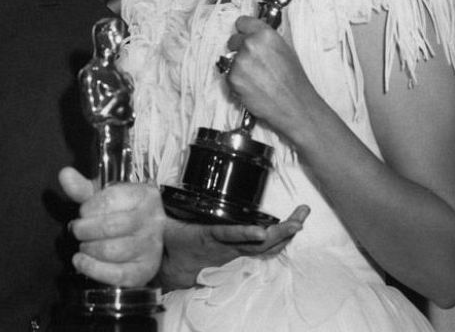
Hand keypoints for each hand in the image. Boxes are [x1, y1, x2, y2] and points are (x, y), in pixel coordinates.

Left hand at [59, 167, 165, 286]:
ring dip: (88, 249)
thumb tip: (64, 174)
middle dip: (84, 230)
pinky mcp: (145, 270)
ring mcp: (151, 247)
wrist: (143, 235)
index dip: (88, 208)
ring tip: (83, 246)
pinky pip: (117, 274)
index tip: (83, 212)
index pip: (110, 199)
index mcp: (143, 195)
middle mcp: (152, 220)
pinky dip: (93, 269)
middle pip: (110, 227)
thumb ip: (82, 187)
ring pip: (112, 251)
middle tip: (76, 230)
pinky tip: (82, 262)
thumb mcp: (104, 196)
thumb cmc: (120, 212)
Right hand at [160, 205, 309, 289]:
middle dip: (281, 232)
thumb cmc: (171, 241)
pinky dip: (279, 240)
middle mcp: (225, 248)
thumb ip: (165, 204)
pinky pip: (263, 250)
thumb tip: (153, 187)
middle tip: (299, 219)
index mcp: (206, 237)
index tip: (260, 232)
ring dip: (286, 234)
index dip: (244, 234)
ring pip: (265, 248)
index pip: (227, 235)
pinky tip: (291, 229)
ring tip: (301, 218)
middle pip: (258, 244)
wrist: (171, 267)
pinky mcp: (238, 254)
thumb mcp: (164, 222)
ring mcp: (234, 253)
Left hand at [224, 16, 319, 133]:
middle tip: (254, 62)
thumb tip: (253, 34)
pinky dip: (236, 80)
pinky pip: (228, 75)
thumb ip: (266, 40)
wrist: (294, 106)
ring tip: (256, 77)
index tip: (245, 35)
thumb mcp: (286, 50)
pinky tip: (252, 86)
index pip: (242, 22)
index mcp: (265, 34)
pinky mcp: (232, 78)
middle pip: (233, 40)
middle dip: (240, 49)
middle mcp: (250, 44)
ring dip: (238, 66)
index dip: (244, 30)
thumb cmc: (294, 81)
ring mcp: (239, 61)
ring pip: (230, 58)